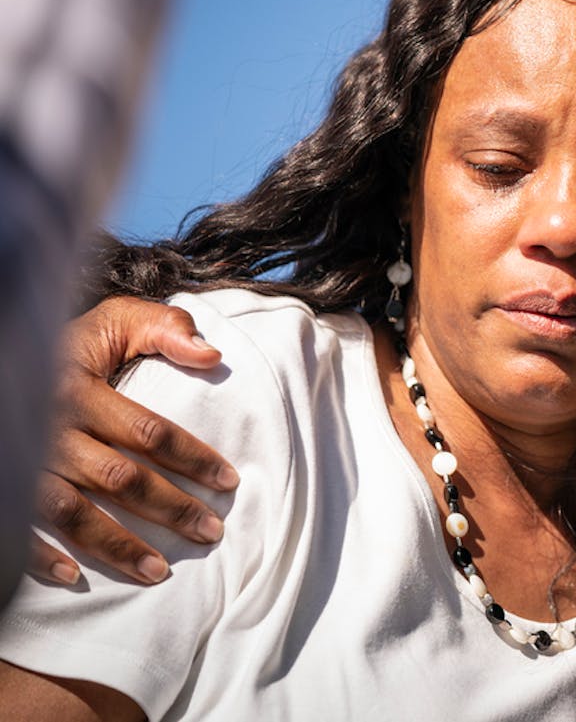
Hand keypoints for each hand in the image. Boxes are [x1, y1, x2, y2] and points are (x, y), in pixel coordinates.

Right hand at [29, 296, 236, 585]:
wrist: (5, 349)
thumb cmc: (65, 345)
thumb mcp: (111, 323)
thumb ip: (163, 329)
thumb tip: (212, 355)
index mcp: (79, 389)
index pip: (148, 431)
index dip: (192, 457)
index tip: (229, 481)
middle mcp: (51, 428)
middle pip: (119, 478)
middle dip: (170, 509)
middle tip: (211, 532)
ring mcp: (23, 460)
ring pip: (72, 512)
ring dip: (117, 546)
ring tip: (160, 573)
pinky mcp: (1, 484)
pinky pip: (20, 526)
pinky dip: (43, 555)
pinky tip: (74, 576)